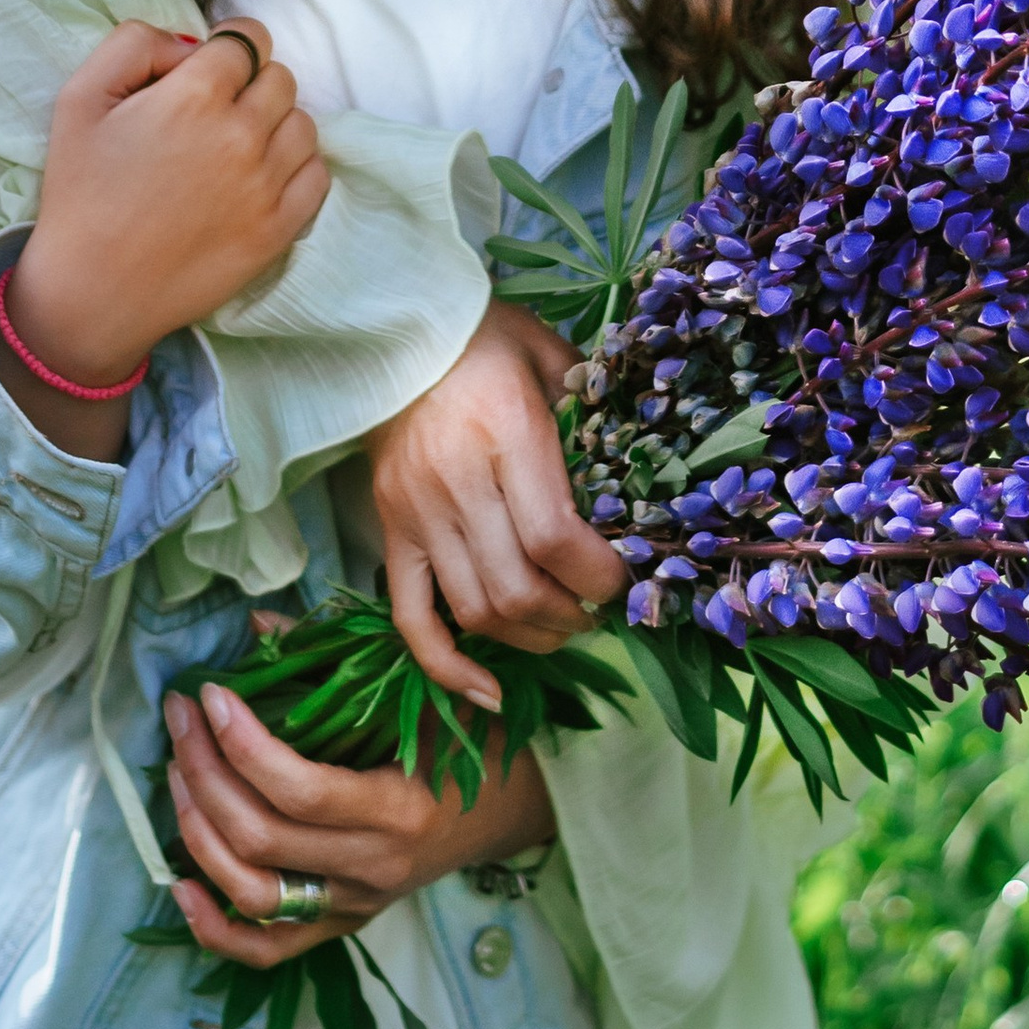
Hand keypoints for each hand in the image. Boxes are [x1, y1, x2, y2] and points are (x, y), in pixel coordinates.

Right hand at [0, 21, 325, 455]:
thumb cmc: (80, 194)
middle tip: (213, 113)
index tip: (211, 67)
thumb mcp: (79, 97)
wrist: (93, 291)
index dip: (228, 47)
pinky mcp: (280, 228)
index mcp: (195, 96)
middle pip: (279, 78)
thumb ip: (135, 44)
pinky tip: (259, 178)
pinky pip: (317, 174)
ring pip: (302, 123)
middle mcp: (242, 134)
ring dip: (275, 125)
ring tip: (234, 147)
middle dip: (249, 84)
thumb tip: (191, 43)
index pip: (248, 39)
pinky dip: (296, 167)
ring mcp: (267, 184)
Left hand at [163, 679, 558, 967]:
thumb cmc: (471, 742)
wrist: (513, 810)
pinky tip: (180, 882)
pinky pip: (267, 949)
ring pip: (252, 893)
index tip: (212, 695)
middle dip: (204, 773)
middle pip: (260, 837)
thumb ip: (342, 658)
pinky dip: (213, 926)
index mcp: (399, 810)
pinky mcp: (342, 923)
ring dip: (197, 832)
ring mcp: (355, 903)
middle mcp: (373, 867)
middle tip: (182, 719)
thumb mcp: (423, 692)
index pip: (301, 790)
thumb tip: (256, 624)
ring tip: (176, 773)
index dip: (242, 744)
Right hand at [364, 299, 628, 707]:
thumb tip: (638, 463)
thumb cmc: (481, 340)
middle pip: (515, 588)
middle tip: (596, 611)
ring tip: (561, 628)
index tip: (622, 582)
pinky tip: (489, 692)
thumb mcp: (547, 352)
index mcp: (506, 434)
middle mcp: (456, 482)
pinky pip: (410, 618)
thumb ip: (592, 404)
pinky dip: (447, 667)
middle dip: (569, 617)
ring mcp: (415, 514)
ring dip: (528, 638)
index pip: (553, 537)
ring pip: (473, 610)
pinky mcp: (389, 533)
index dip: (596, 577)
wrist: (390, 336)